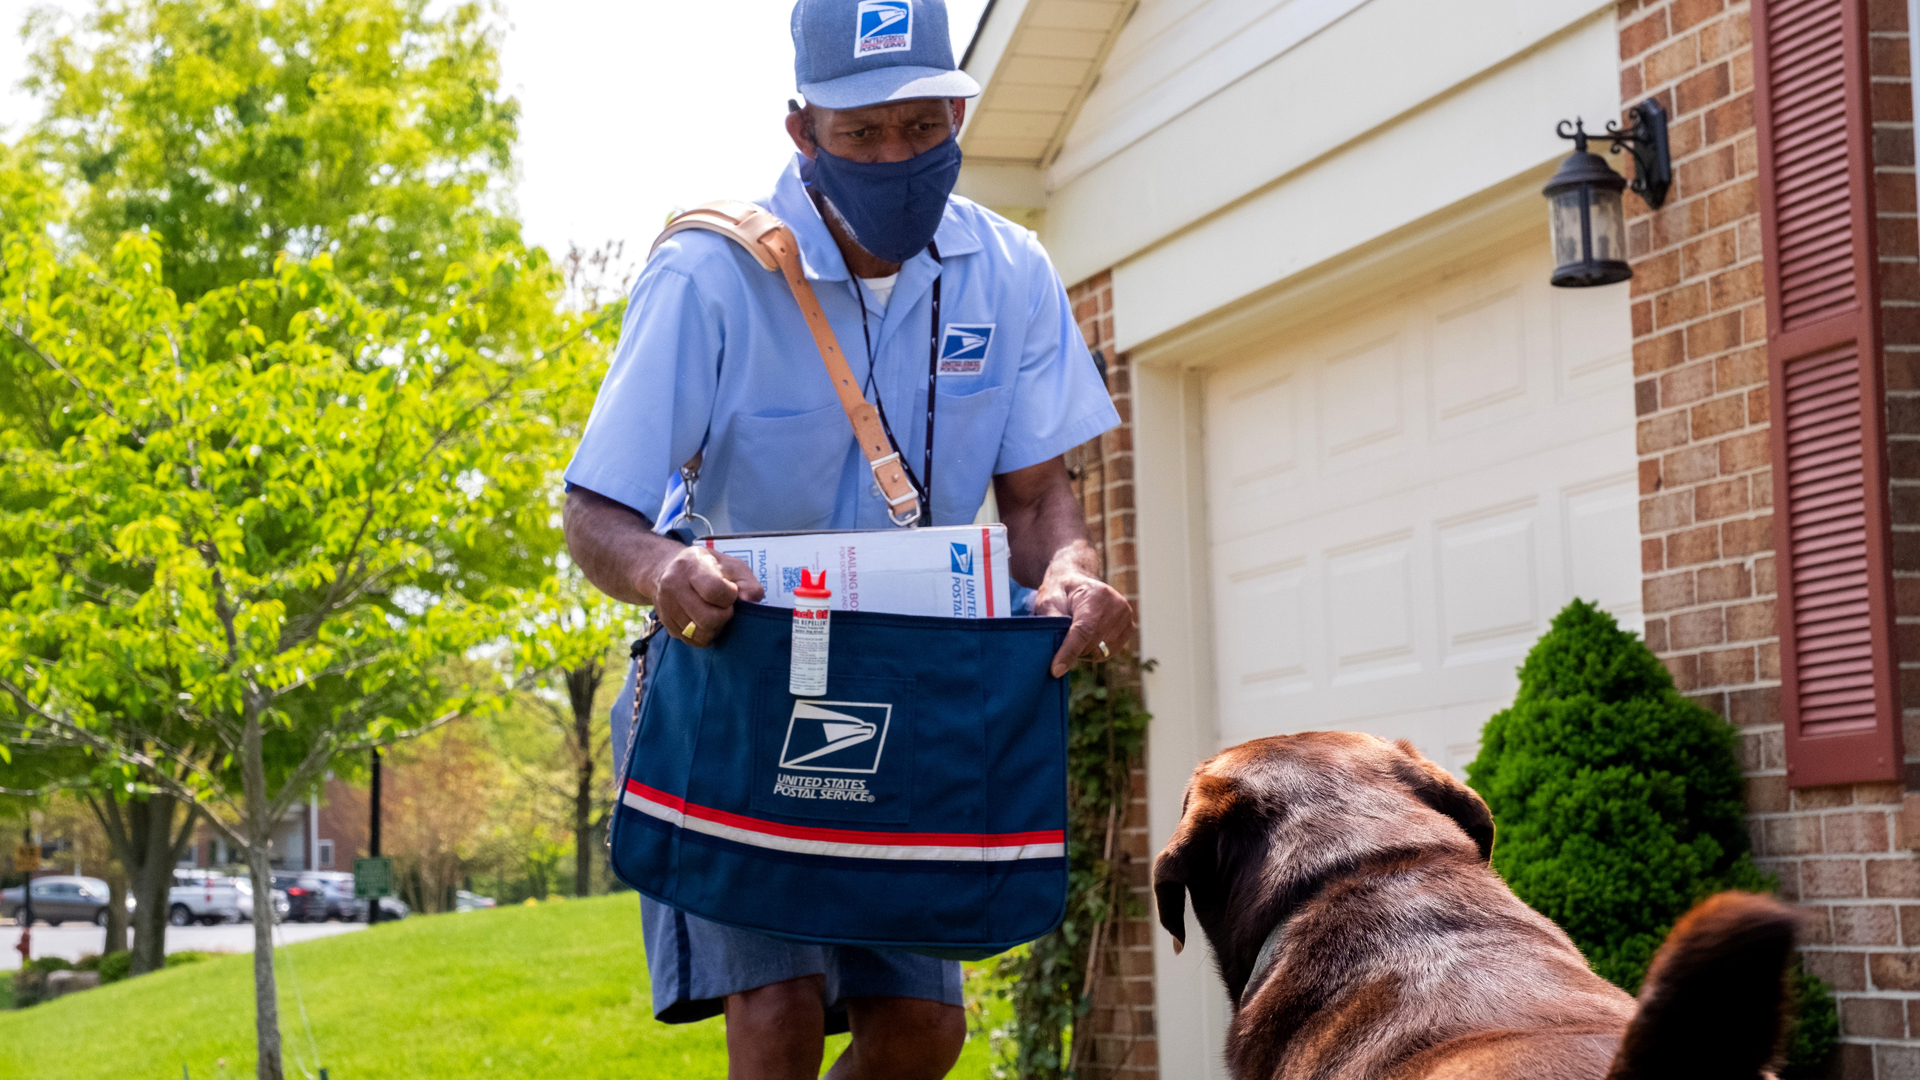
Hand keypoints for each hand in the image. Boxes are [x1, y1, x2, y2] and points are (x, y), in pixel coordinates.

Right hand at [649, 547, 765, 646]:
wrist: (669, 568)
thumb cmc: (708, 567)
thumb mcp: (731, 565)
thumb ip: (747, 582)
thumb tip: (752, 601)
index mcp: (691, 565)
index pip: (714, 591)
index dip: (730, 597)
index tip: (731, 592)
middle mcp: (673, 585)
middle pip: (707, 618)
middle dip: (724, 617)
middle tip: (725, 607)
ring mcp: (666, 606)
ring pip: (699, 634)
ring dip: (715, 629)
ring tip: (716, 615)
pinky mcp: (666, 623)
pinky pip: (691, 641)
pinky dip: (704, 636)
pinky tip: (704, 622)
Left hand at [1033, 564, 1134, 677]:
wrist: (1078, 582)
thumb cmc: (1060, 592)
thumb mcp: (1048, 600)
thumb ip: (1051, 621)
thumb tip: (1053, 648)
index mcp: (1096, 595)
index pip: (1084, 630)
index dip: (1069, 652)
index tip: (1056, 670)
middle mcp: (1117, 605)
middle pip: (1092, 644)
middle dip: (1073, 650)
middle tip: (1060, 639)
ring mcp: (1126, 616)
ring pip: (1101, 652)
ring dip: (1084, 652)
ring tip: (1074, 636)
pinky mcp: (1130, 627)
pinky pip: (1110, 652)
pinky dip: (1095, 651)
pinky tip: (1088, 638)